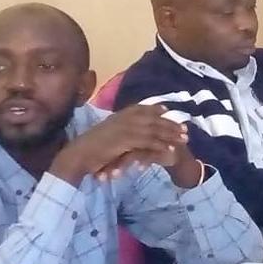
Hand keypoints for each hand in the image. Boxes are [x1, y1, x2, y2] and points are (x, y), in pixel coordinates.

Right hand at [51, 105, 188, 185]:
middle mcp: (123, 118)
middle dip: (169, 123)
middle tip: (185, 128)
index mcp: (117, 115)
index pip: (140, 108)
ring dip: (170, 135)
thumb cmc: (88, 148)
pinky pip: (149, 143)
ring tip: (184, 140)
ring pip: (154, 130)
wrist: (77, 155)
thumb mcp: (104, 133)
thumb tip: (124, 131)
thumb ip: (116, 129)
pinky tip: (171, 150)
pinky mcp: (126, 141)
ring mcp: (125, 128)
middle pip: (152, 119)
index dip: (154, 108)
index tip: (167, 109)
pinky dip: (161, 146)